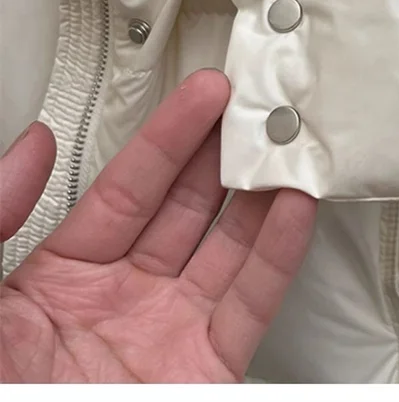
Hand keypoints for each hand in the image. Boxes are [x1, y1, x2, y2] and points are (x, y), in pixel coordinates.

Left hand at [0, 70, 315, 382]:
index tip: (204, 96)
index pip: (129, 187)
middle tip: (257, 109)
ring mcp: (167, 336)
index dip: (169, 136)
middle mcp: (122, 302)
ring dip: (263, 197)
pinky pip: (249, 305)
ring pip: (229, 249)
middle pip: (189, 209)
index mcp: (59, 282)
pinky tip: (294, 210)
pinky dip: (279, 257)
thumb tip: (34, 145)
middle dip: (225, 156)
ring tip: (287, 149)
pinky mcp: (205, 373)